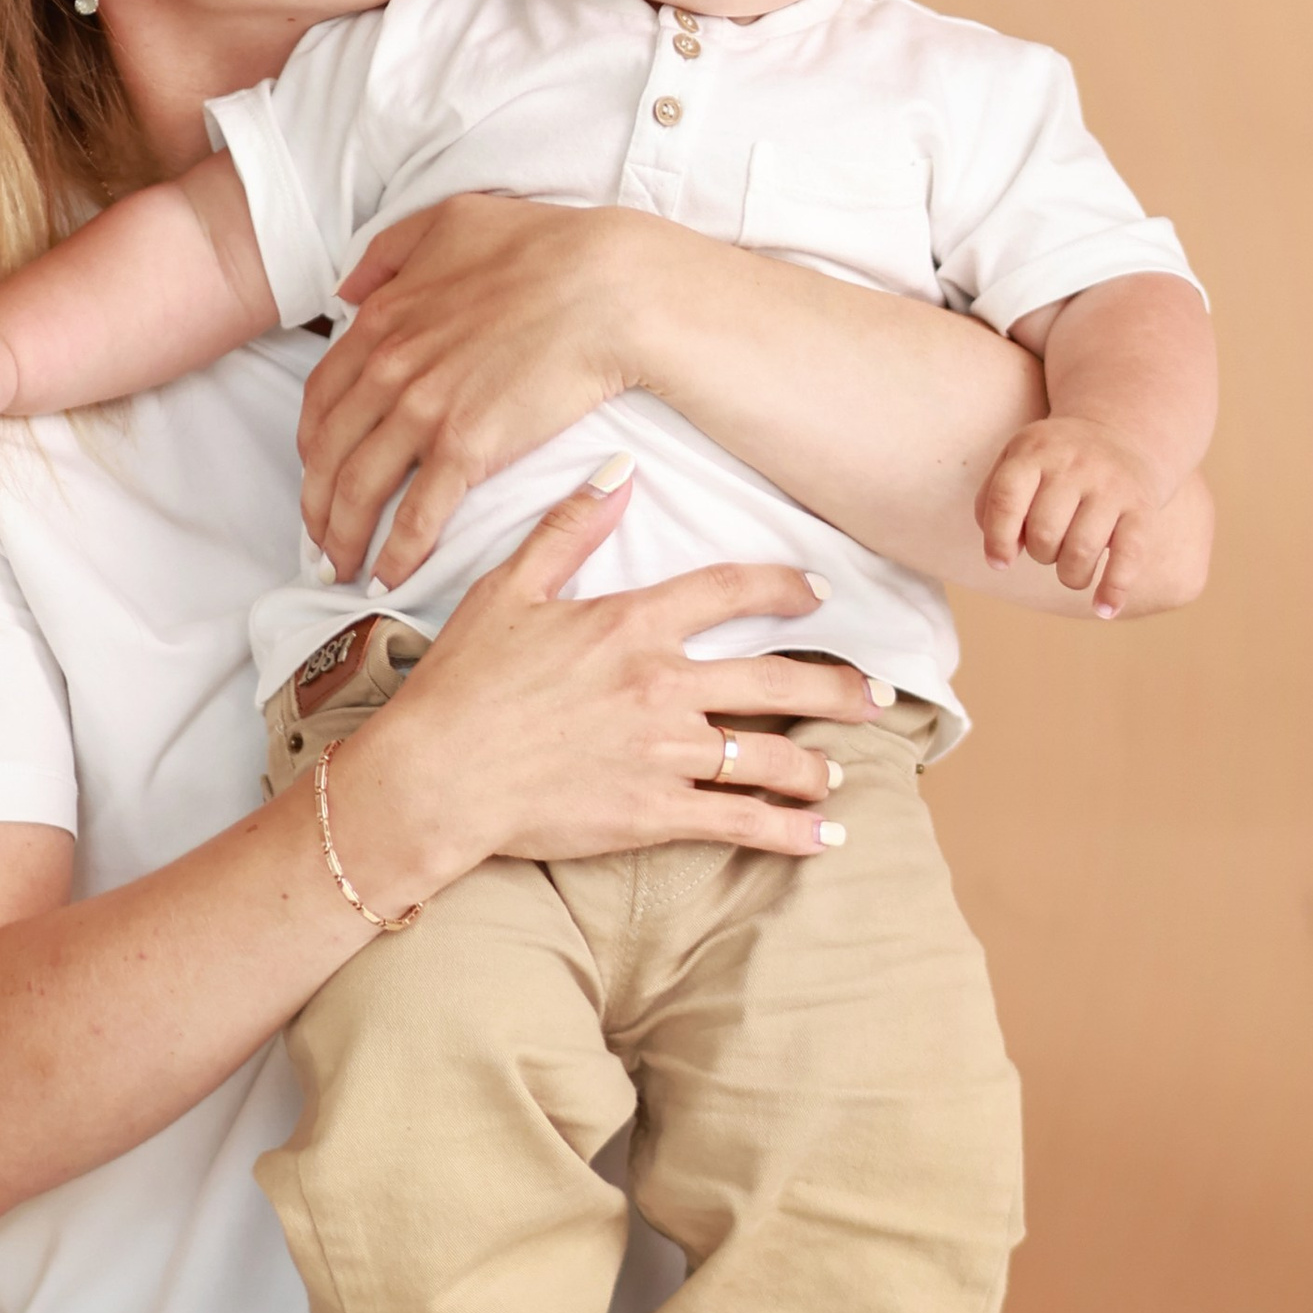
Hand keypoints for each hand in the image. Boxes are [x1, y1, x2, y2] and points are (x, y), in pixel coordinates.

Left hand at [297, 197, 642, 589]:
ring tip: (343, 570)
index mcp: (383, 319)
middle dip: (316, 505)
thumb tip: (347, 289)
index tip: (316, 474)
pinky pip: (417, 513)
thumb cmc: (543, 246)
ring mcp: (425, 410)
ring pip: (359, 489)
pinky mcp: (467, 446)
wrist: (607, 283)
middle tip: (318, 539)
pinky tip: (392, 576)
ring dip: (343, 537)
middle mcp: (389, 368)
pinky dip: (398, 552)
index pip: (322, 397)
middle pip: (329, 453)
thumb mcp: (449, 221)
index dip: (311, 446)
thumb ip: (389, 253)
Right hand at [316, 461, 889, 907]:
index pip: (731, 592)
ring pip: (769, 756)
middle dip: (838, 689)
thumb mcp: (505, 591)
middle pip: (778, 679)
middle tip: (877, 697)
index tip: (819, 594)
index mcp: (631, 624)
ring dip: (815, 766)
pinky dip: (788, 833)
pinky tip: (821, 840)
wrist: (436, 775)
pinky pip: (740, 824)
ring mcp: (664, 753)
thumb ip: (567, 530)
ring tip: (838, 773)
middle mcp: (663, 684)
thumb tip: (618, 472)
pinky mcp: (653, 813)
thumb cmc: (462, 684)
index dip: (784, 589)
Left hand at [976, 414, 1160, 614]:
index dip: (997, 539)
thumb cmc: (1055, 464)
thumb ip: (994, 502)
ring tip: (1072, 569)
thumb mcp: (1017, 461)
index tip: (1000, 563)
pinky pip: (1128, 556)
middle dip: (1041, 554)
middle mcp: (1075, 464)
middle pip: (1044, 532)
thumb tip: (1001, 556)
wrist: (1122, 434)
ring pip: (1080, 551)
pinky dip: (1114, 589)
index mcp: (1035, 450)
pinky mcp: (1142, 508)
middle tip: (1049, 548)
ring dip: (1070, 575)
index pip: (1006, 500)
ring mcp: (1112, 485)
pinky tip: (1104, 609)